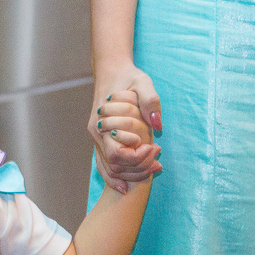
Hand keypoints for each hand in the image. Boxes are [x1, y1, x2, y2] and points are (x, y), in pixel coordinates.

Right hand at [89, 63, 162, 193]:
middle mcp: (97, 134)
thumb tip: (157, 124)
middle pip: (113, 166)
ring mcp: (97, 138)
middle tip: (158, 163)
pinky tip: (129, 183)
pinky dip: (117, 175)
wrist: (111, 71)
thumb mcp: (143, 83)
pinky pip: (105, 164)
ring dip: (130, 174)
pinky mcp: (101, 139)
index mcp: (102, 123)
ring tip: (153, 169)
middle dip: (137, 169)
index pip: (116, 155)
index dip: (136, 158)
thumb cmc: (128, 77)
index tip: (155, 148)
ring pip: (108, 168)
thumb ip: (151, 101)